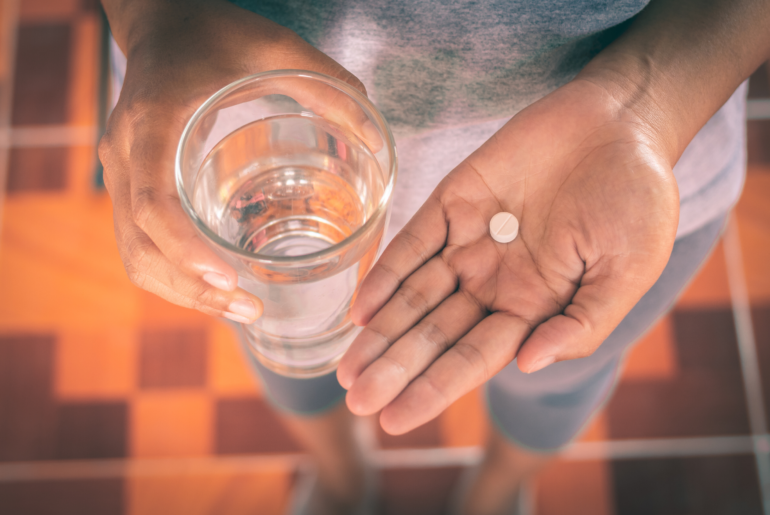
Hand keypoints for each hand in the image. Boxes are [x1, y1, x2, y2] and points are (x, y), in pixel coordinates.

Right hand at [98, 0, 370, 320]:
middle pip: (140, 243)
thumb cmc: (215, 33)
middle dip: (191, 289)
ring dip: (181, 292)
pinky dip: (172, 274)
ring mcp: (120, 170)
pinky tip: (217, 286)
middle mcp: (127, 152)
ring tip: (241, 309)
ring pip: (135, 253)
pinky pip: (138, 243)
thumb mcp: (274, 48)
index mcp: (156, 120)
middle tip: (250, 310)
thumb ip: (327, 86)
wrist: (161, 22)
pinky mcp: (129, 182)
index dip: (185, 251)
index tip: (228, 280)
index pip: (153, 202)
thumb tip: (377, 136)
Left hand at [337, 78, 679, 433]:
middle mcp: (495, 281)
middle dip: (396, 369)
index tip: (395, 420)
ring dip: (381, 331)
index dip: (434, 389)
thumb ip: (581, 324)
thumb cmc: (637, 199)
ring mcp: (471, 242)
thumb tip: (528, 365)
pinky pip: (412, 242)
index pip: (474, 358)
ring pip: (415, 296)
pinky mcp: (454, 201)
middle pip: (435, 334)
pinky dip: (386, 273)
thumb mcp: (628, 271)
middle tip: (358, 401)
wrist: (622, 122)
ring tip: (346, 369)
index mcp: (534, 307)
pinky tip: (360, 306)